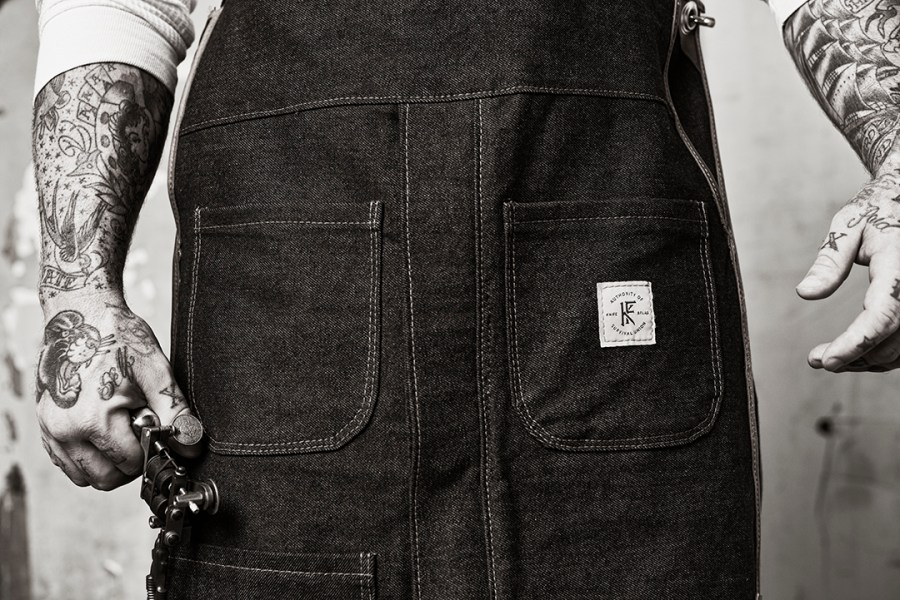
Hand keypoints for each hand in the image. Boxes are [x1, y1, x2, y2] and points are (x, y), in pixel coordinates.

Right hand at [36, 294, 189, 488]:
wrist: (82, 314)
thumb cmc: (119, 339)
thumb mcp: (157, 373)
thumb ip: (175, 414)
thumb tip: (191, 446)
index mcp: (92, 420)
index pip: (129, 463)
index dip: (150, 450)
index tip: (155, 430)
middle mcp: (64, 430)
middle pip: (104, 478)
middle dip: (129, 464)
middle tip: (141, 434)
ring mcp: (49, 429)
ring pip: (82, 475)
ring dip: (107, 464)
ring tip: (122, 431)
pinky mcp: (44, 425)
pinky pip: (65, 462)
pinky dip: (86, 457)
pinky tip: (104, 431)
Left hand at [797, 166, 899, 372]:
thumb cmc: (877, 209)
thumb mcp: (848, 224)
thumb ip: (830, 260)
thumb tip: (805, 293)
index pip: (881, 315)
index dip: (855, 343)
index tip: (826, 360)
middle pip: (890, 338)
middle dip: (853, 356)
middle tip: (816, 359)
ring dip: (866, 360)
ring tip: (828, 358)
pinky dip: (881, 353)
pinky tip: (854, 353)